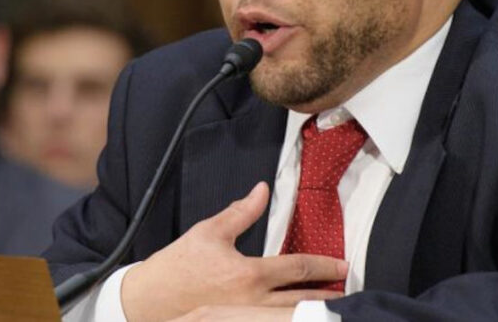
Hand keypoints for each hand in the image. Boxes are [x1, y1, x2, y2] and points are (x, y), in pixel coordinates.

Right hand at [121, 182, 347, 320]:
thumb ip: (241, 212)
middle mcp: (251, 301)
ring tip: (333, 309)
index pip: (296, 268)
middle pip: (300, 300)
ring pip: (288, 318)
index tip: (342, 265)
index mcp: (248, 274)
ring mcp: (244, 320)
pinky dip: (287, 321)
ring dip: (311, 312)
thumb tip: (263, 189)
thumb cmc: (177, 266)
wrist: (148, 302)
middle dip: (327, 296)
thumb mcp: (208, 232)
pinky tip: (297, 318)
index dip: (324, 266)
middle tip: (349, 292)